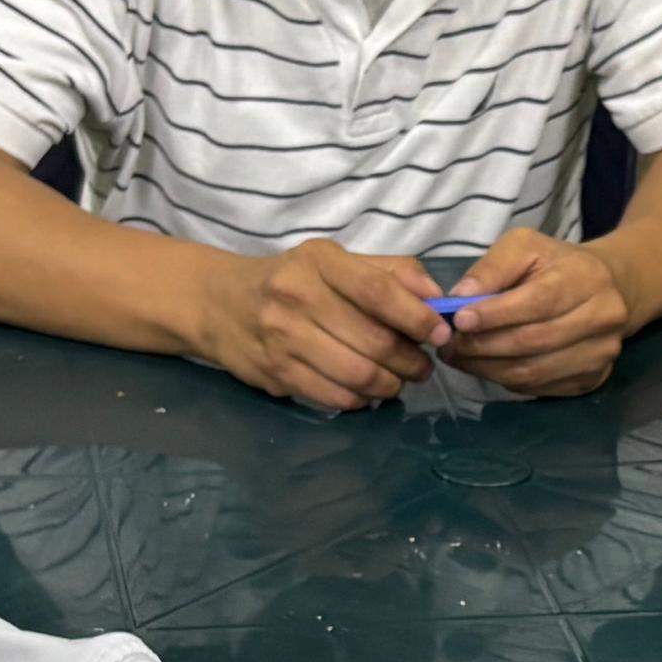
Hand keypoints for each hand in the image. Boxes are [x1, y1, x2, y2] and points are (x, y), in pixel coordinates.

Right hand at [201, 242, 444, 410]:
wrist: (220, 303)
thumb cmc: (292, 280)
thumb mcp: (334, 261)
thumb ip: (390, 272)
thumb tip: (437, 297)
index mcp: (319, 261)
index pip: (378, 291)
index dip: (417, 317)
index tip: (441, 334)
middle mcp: (297, 297)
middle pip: (374, 340)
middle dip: (411, 360)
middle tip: (422, 365)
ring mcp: (283, 338)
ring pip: (358, 375)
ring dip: (391, 384)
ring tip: (398, 380)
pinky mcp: (276, 373)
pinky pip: (335, 397)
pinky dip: (361, 400)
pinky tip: (367, 392)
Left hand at [436, 228, 633, 395]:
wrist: (609, 289)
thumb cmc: (558, 265)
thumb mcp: (525, 247)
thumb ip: (493, 267)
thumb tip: (461, 296)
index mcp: (587, 278)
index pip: (539, 301)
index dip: (496, 315)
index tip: (459, 321)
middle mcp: (603, 317)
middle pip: (533, 341)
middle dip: (483, 346)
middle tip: (449, 344)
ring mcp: (601, 353)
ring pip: (534, 371)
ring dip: (488, 368)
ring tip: (459, 357)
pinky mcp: (593, 378)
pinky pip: (540, 387)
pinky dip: (506, 380)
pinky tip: (487, 367)